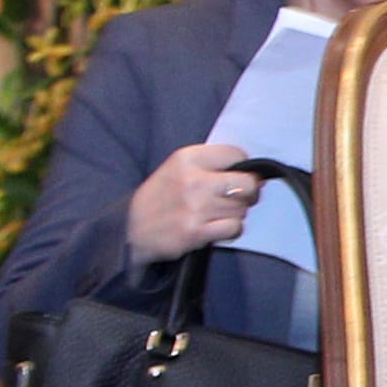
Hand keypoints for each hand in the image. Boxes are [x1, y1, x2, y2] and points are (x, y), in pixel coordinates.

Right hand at [122, 140, 264, 267]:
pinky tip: (217, 228)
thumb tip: (255, 175)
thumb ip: (211, 164)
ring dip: (236, 213)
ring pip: (242, 208)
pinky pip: (235, 228)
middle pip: (247, 183)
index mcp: (187, 158)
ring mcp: (196, 207)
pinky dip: (231, 230)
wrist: (131, 227)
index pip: (237, 154)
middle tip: (239, 198)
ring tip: (217, 214)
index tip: (236, 176)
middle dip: (249, 192)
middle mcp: (193, 180)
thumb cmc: (160, 197)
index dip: (243, 167)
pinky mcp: (196, 231)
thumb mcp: (178, 167)